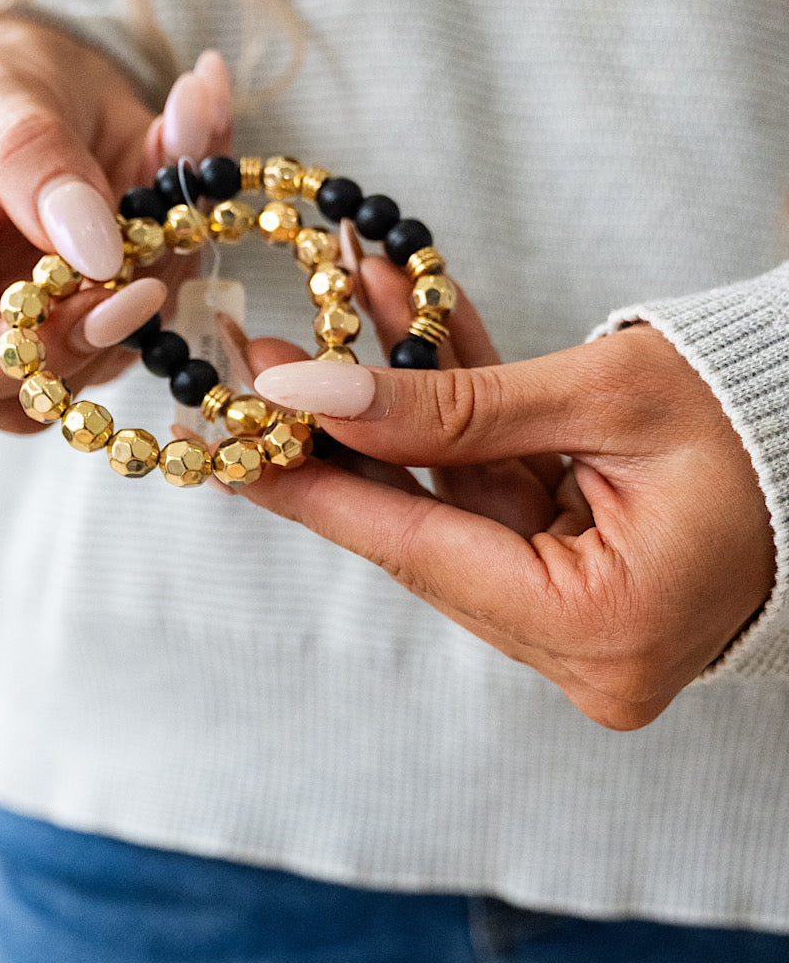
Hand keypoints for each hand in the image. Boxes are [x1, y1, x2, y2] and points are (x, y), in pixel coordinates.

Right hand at [0, 15, 230, 430]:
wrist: (39, 79)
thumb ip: (34, 166)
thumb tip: (96, 252)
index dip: (20, 353)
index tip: (105, 293)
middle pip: (32, 389)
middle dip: (108, 325)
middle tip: (166, 235)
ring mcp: (33, 344)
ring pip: (107, 360)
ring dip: (164, 272)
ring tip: (175, 154)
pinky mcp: (100, 328)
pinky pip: (158, 317)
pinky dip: (189, 245)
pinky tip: (189, 159)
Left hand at [241, 263, 773, 729]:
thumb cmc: (759, 416)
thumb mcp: (601, 397)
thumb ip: (450, 406)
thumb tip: (310, 394)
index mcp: (599, 631)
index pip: (416, 550)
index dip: (313, 487)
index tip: (226, 441)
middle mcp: (585, 652)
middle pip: (426, 529)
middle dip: (348, 431)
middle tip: (265, 360)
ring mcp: (584, 624)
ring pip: (457, 500)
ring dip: (402, 402)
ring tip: (342, 309)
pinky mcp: (585, 582)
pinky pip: (499, 492)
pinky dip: (457, 419)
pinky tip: (408, 333)